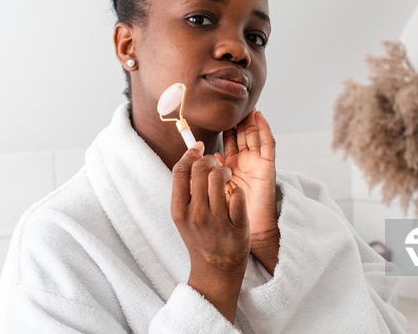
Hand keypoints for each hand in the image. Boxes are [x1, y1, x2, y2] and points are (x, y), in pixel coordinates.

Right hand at [171, 141, 249, 322]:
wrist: (216, 269)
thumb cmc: (199, 236)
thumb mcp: (183, 216)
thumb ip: (184, 188)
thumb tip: (194, 154)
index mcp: (179, 210)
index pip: (180, 170)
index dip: (190, 153)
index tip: (199, 148)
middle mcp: (196, 214)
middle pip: (201, 169)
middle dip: (211, 160)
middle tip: (216, 165)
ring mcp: (217, 221)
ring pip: (220, 177)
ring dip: (226, 171)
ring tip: (227, 177)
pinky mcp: (236, 226)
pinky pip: (238, 194)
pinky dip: (238, 190)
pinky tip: (235, 196)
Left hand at [222, 109, 279, 272]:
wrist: (244, 232)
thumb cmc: (228, 216)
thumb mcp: (215, 190)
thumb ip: (211, 173)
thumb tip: (206, 156)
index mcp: (232, 167)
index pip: (229, 141)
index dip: (225, 127)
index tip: (219, 112)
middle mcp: (245, 163)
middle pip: (242, 134)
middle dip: (238, 119)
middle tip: (232, 101)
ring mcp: (257, 163)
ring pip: (253, 135)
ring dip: (250, 119)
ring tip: (246, 103)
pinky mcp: (268, 167)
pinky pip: (267, 144)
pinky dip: (264, 129)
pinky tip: (260, 116)